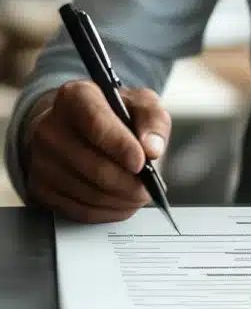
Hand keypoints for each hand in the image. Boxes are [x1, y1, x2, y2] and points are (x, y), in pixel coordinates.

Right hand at [24, 80, 171, 223]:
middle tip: (149, 188)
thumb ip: (153, 119)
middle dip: (130, 183)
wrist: (78, 127)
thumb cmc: (113, 113)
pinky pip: (79, 210)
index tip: (141, 162)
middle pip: (95, 166)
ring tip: (138, 194)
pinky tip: (121, 202)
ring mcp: (41, 160)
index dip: (121, 147)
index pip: (96, 124)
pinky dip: (107, 211)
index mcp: (75, 97)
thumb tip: (152, 149)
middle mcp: (50, 127)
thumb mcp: (140, 103)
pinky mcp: (40, 188)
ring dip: (121, 200)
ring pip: (89, 193)